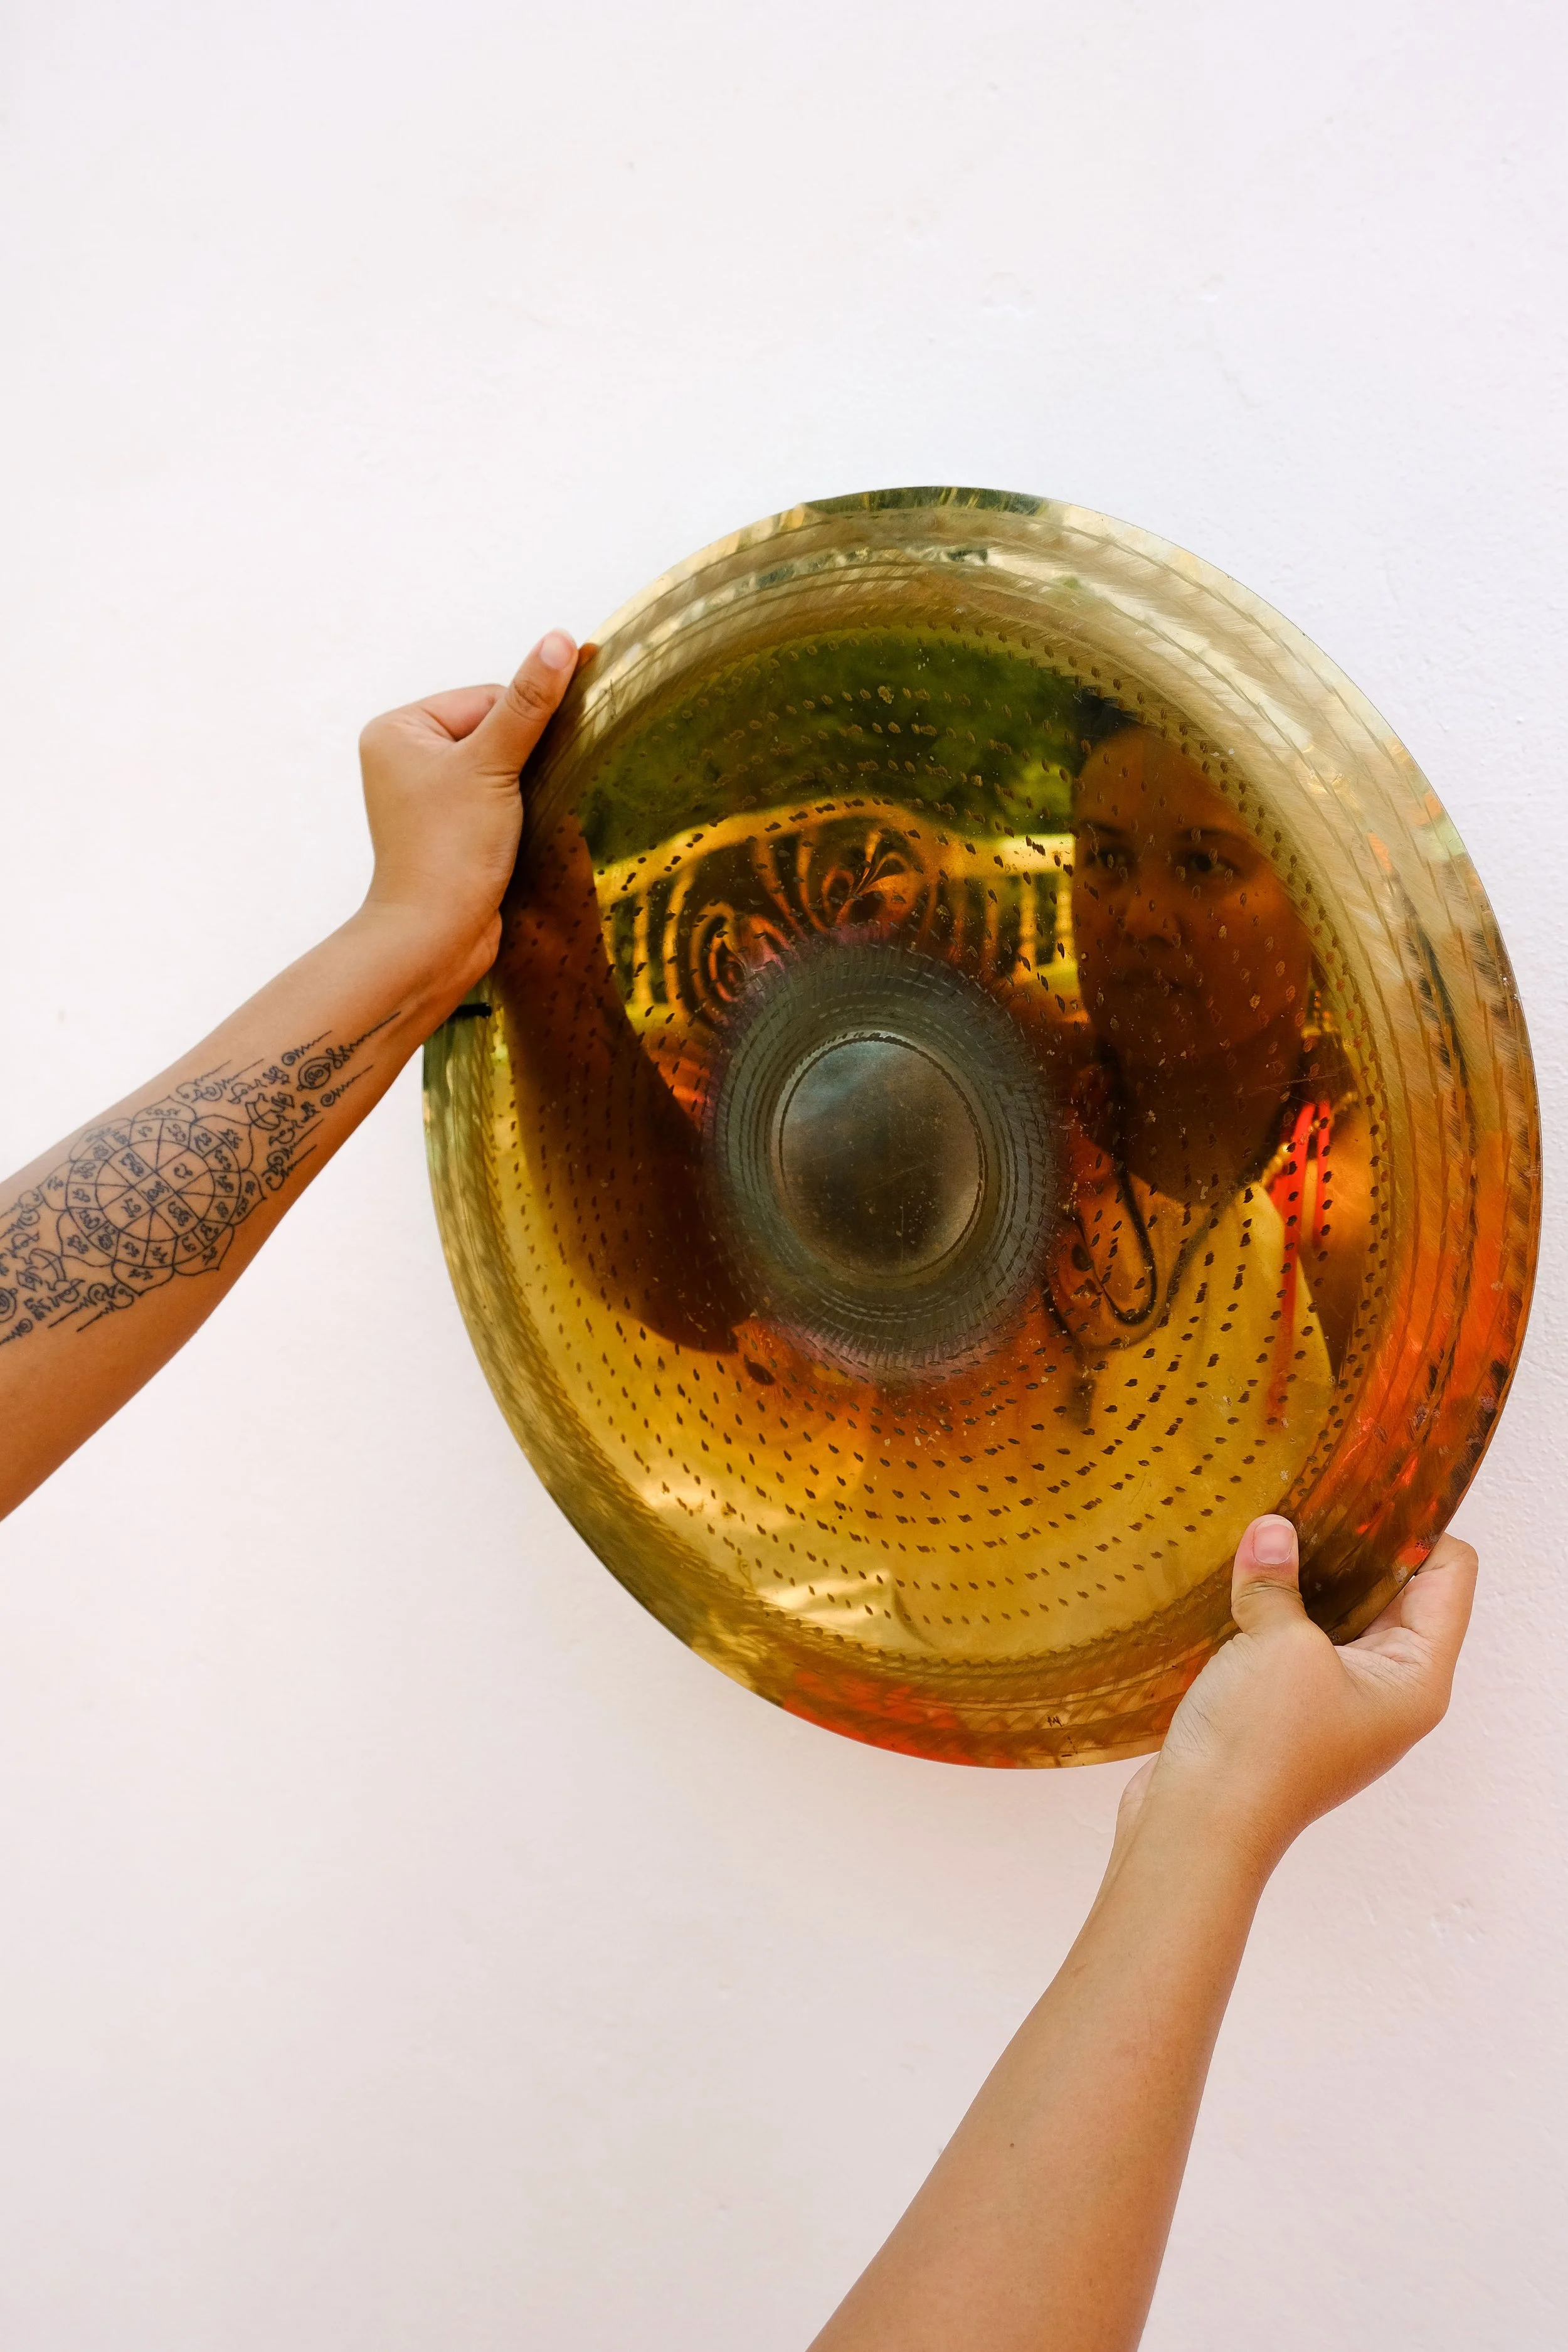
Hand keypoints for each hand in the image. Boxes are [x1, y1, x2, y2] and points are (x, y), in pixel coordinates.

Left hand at [356, 629, 577, 1007]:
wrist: (435, 938)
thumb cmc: (449, 851)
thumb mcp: (493, 765)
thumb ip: (528, 704)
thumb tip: (558, 641)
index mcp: (399, 729)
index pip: (486, 698)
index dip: (523, 726)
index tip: (536, 762)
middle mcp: (405, 757)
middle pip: (494, 730)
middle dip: (523, 759)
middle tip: (522, 797)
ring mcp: (426, 796)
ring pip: (500, 767)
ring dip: (523, 787)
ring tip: (516, 819)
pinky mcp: (448, 829)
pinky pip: (495, 799)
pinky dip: (516, 810)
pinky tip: (518, 832)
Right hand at [1119, 1516, 1477, 1878]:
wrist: (1199, 1827)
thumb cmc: (1261, 1749)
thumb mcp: (1278, 1642)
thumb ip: (1278, 1578)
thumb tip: (1272, 1532)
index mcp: (1416, 1677)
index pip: (1449, 1576)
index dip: (1417, 1526)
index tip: (1367, 1485)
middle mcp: (1388, 1690)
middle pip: (1395, 1592)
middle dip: (1355, 1544)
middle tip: (1313, 1494)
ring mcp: (1337, 1702)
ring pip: (1338, 1615)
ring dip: (1307, 1577)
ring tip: (1271, 1528)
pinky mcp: (1288, 1709)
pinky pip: (1294, 1640)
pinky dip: (1274, 1608)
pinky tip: (1240, 1577)